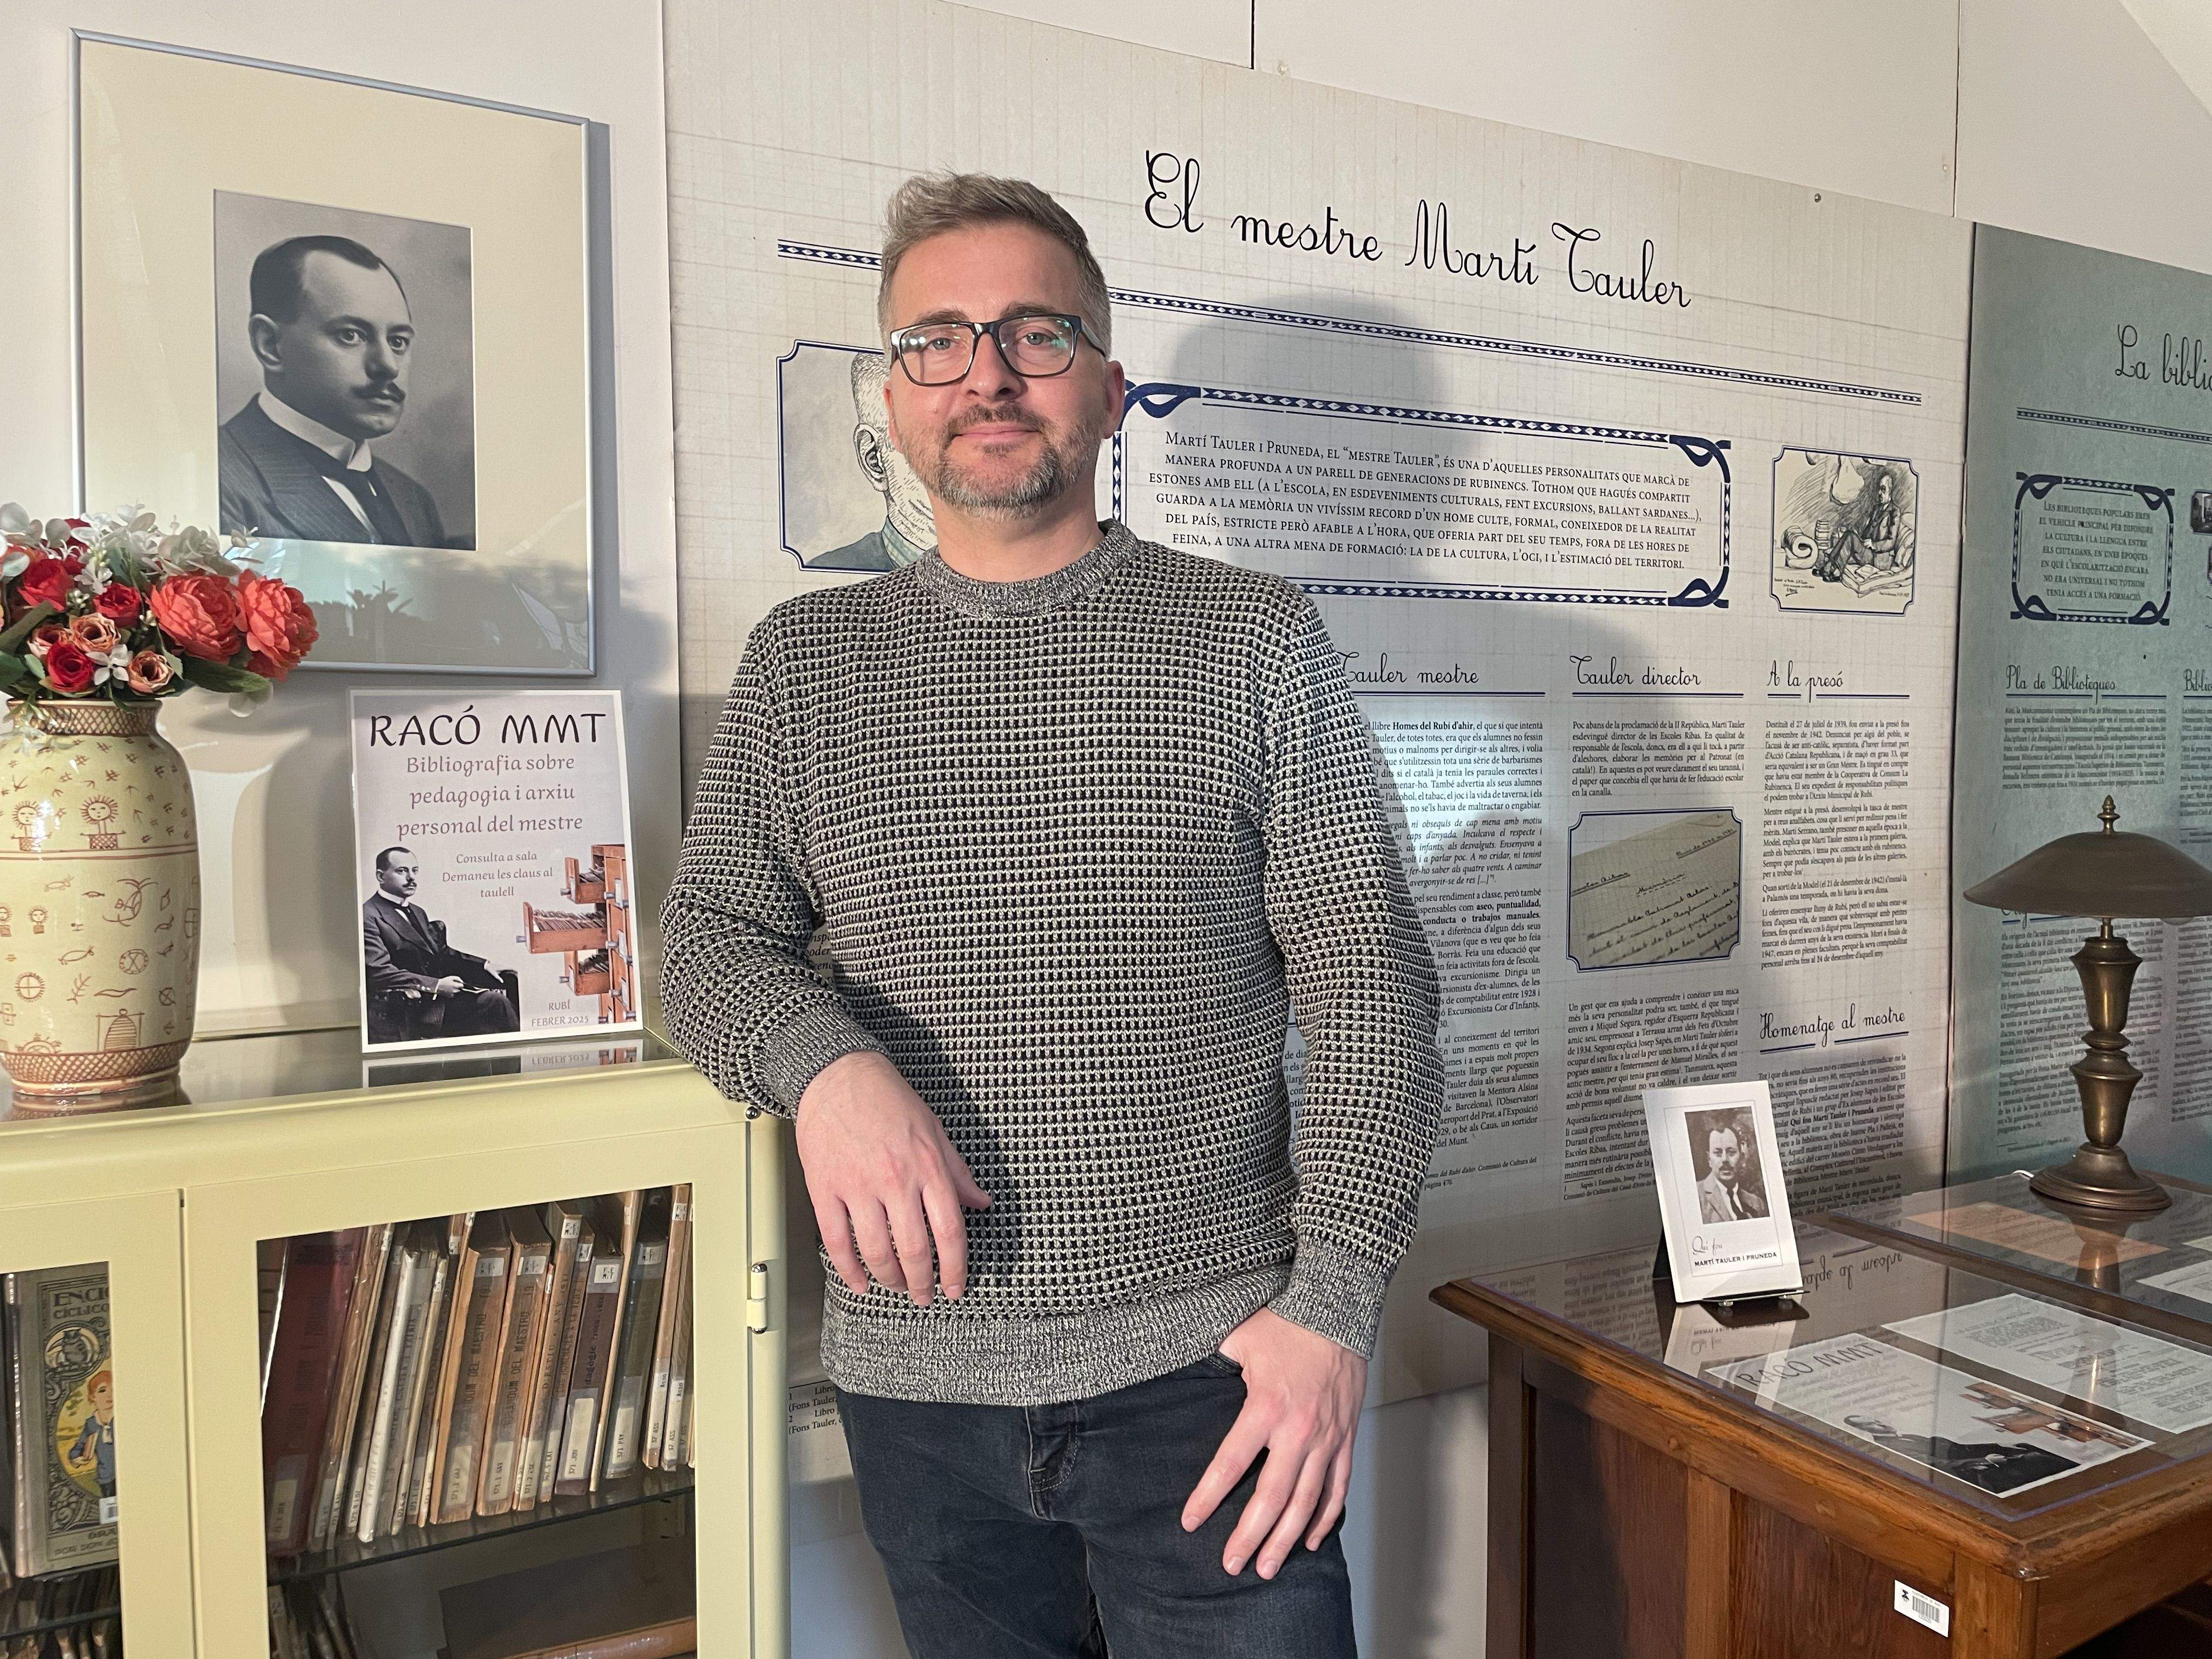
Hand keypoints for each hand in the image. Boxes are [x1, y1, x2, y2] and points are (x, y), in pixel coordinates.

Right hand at [432, 975, 464, 995]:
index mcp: (456, 985)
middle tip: (453, 986)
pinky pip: (453, 995)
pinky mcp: (450, 996)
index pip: (462, 986)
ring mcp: (452, 994)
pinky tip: (448, 990)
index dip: (460, 984)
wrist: (437, 986)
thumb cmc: (444, 981)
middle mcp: (455, 990)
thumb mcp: (451, 977)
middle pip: (460, 990)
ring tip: (450, 988)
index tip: (458, 984)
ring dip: (455, 990)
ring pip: (456, 992)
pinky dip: (452, 993)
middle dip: (458, 988)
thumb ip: (458, 979)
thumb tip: (462, 982)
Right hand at [794, 1050, 990, 1306]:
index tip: (956, 1287)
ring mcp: (858, 1185)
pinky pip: (837, 1241)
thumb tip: (982, 1203)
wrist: (838, 1075)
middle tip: (924, 1297)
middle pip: (915, 1249)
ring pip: (877, 1250)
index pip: (950, 1230)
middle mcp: (895, 1179)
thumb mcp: (935, 1131)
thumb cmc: (889, 1100)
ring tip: (896, 1287)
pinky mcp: (824, 1188)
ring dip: (889, 1279)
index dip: (956, 1267)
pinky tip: (859, 1282)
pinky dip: (849, 1270)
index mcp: (928, 1166)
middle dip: (922, 1282)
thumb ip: (958, 1172)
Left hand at [1181, 1307, 1363, 1578]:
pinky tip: (1311, 1541)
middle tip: (1231, 1565)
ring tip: (1267, 1567)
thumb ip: (1210, 1360)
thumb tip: (1174, 1364)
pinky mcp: (1346, 1439)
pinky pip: (1337, 1488)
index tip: (1190, 1522)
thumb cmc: (1285, 1324)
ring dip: (1286, 1540)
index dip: (1208, 1497)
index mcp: (1264, 1408)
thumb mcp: (1238, 1338)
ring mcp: (1326, 1439)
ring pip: (1306, 1503)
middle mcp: (1297, 1431)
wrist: (1338, 1313)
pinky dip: (1325, 1518)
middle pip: (1271, 1498)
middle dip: (1249, 1536)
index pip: (1230, 1464)